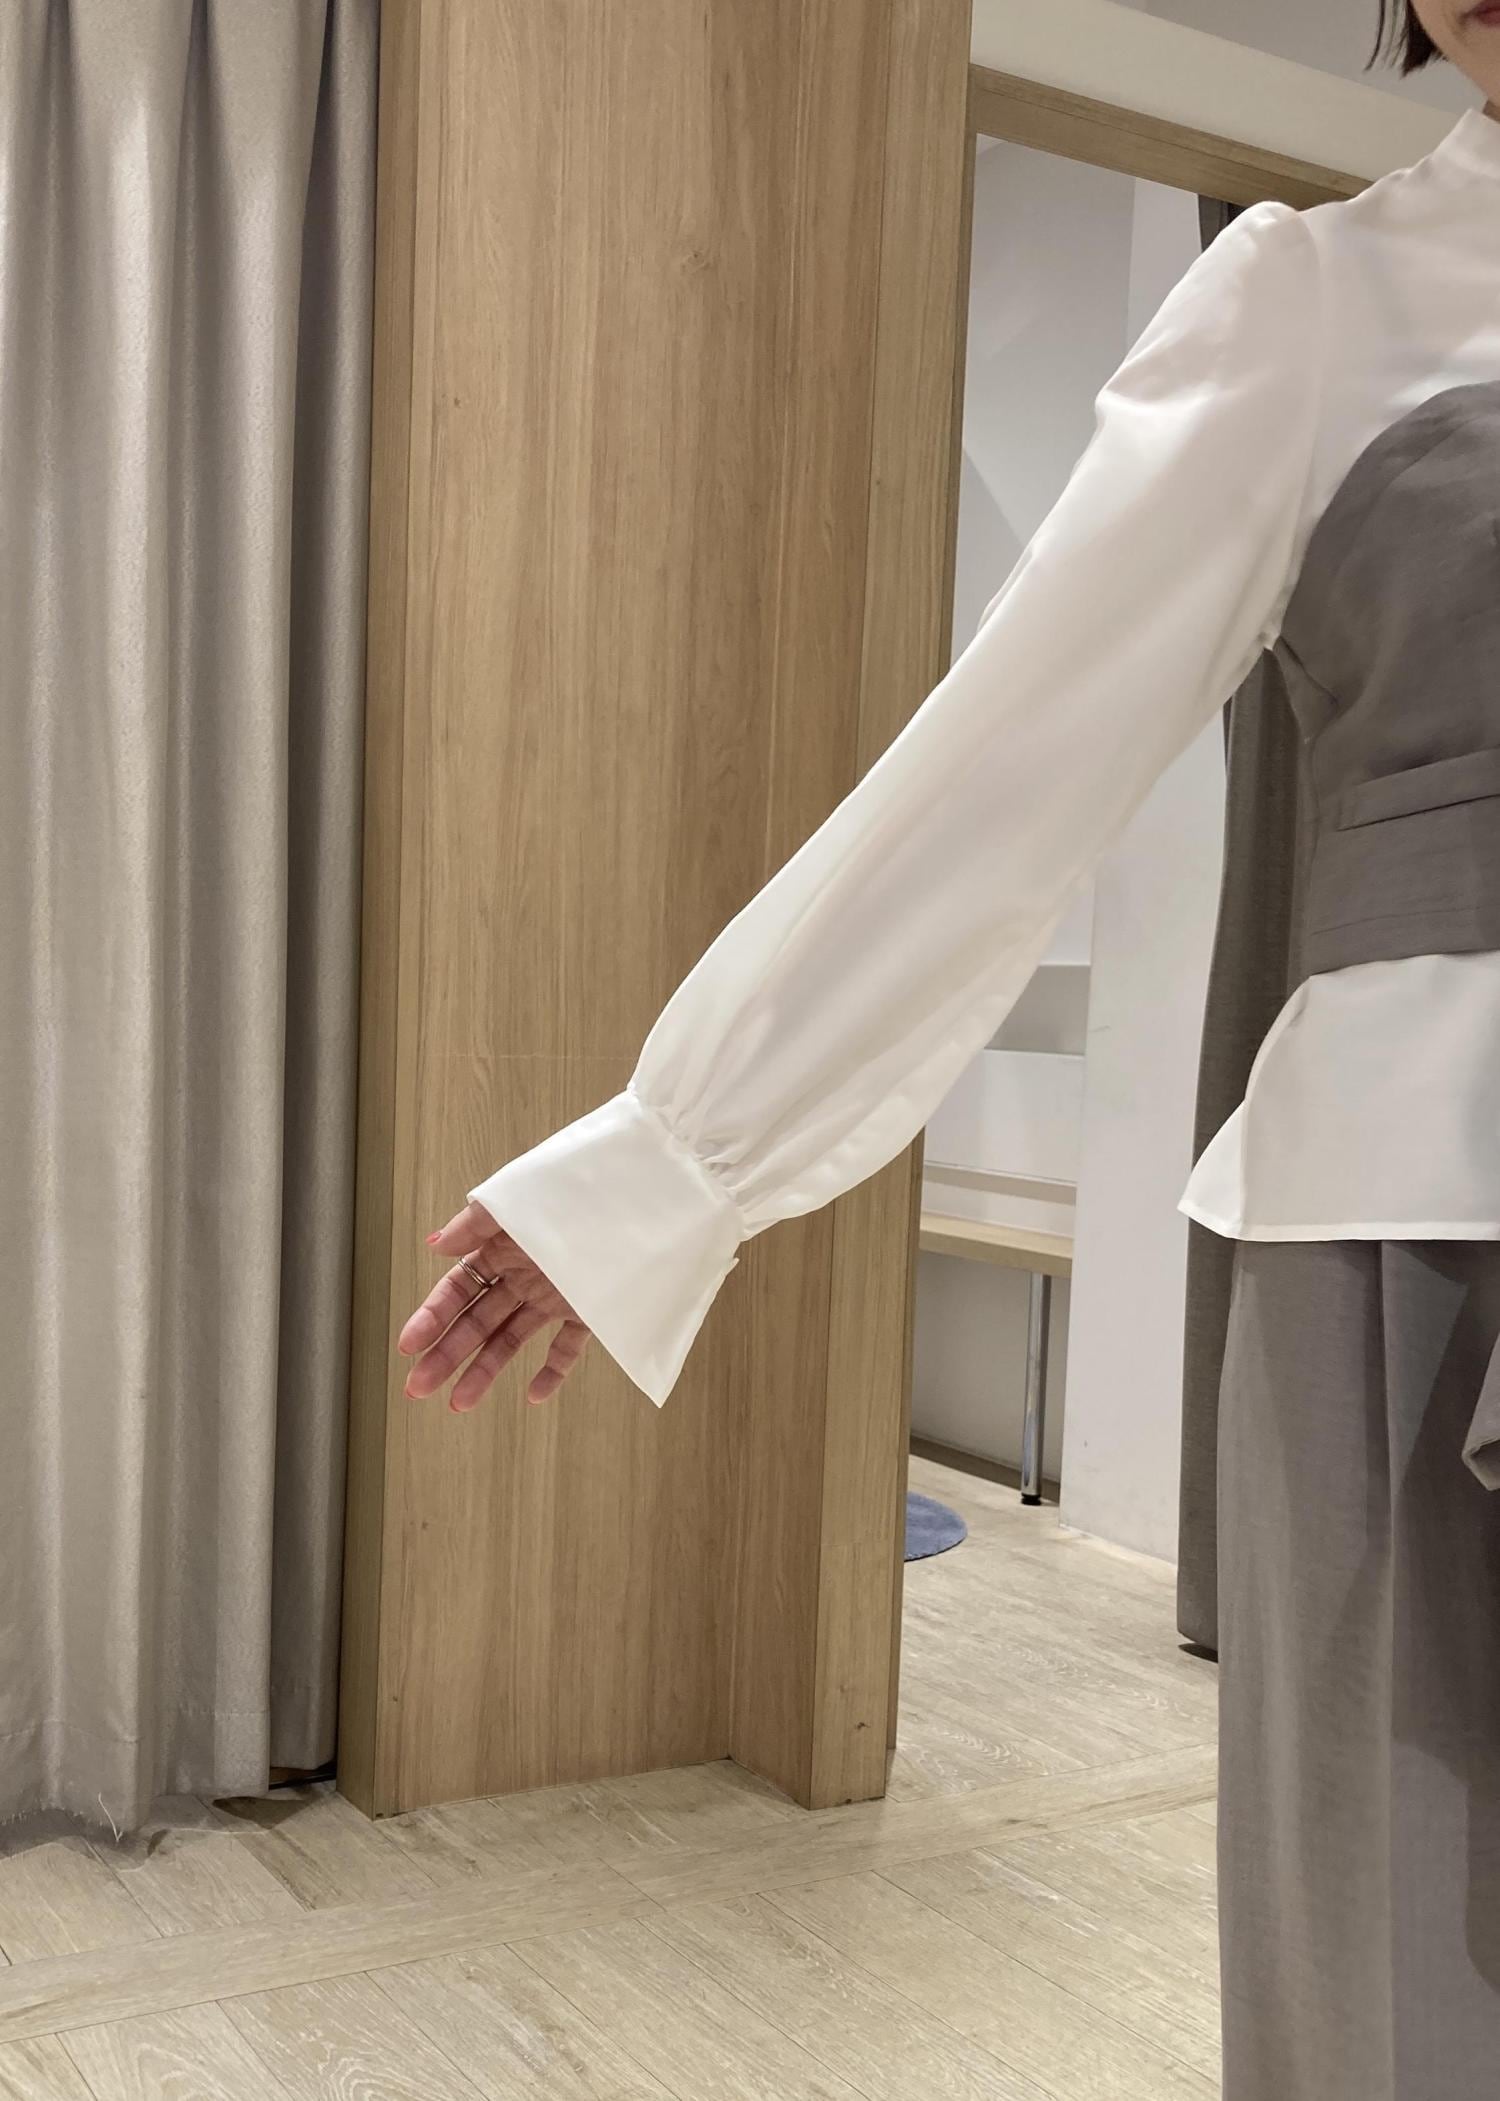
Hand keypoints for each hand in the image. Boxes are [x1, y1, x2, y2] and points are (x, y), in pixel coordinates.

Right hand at [397, 1201, 591, 1410]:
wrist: (640, 1196)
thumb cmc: (576, 1187)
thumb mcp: (519, 1197)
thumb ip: (476, 1222)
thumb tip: (436, 1244)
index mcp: (502, 1248)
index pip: (457, 1290)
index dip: (431, 1318)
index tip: (408, 1346)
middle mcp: (523, 1275)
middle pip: (476, 1321)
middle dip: (445, 1355)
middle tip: (418, 1388)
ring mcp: (553, 1295)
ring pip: (511, 1339)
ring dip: (483, 1371)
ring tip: (459, 1403)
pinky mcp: (588, 1309)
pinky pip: (567, 1346)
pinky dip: (553, 1371)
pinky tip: (535, 1396)